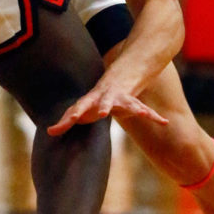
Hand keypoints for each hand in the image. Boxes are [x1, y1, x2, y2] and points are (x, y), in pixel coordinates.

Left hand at [47, 87, 168, 135]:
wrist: (117, 80)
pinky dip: (155, 116)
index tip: (72, 118)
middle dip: (105, 106)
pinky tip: (164, 123)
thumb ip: (65, 122)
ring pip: (130, 103)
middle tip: (103, 113)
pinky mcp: (135, 104)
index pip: (81, 106)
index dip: (76, 112)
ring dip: (136, 109)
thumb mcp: (80, 110)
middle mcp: (107, 98)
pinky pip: (147, 110)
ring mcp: (123, 100)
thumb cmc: (95, 101)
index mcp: (92, 101)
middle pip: (105, 102)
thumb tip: (49, 133)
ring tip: (144, 115)